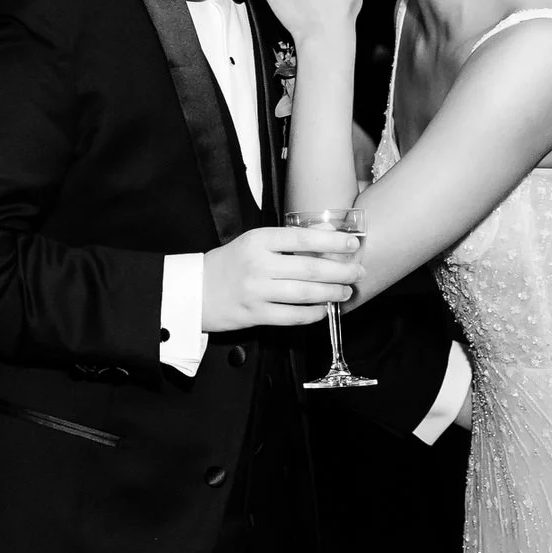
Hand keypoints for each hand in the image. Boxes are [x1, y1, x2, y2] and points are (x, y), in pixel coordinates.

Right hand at [201, 225, 361, 331]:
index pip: (303, 238)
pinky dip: (313, 314)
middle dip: (340, 271)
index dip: (332, 241)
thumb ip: (286, 242)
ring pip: (305, 293)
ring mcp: (256, 292)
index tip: (352, 243)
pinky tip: (324, 310)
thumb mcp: (253, 243)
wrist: (194, 291)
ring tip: (345, 291)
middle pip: (310, 268)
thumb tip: (327, 236)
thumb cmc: (229, 264)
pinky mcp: (255, 315)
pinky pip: (293, 316)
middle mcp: (258, 265)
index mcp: (258, 241)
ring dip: (331, 293)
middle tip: (357, 272)